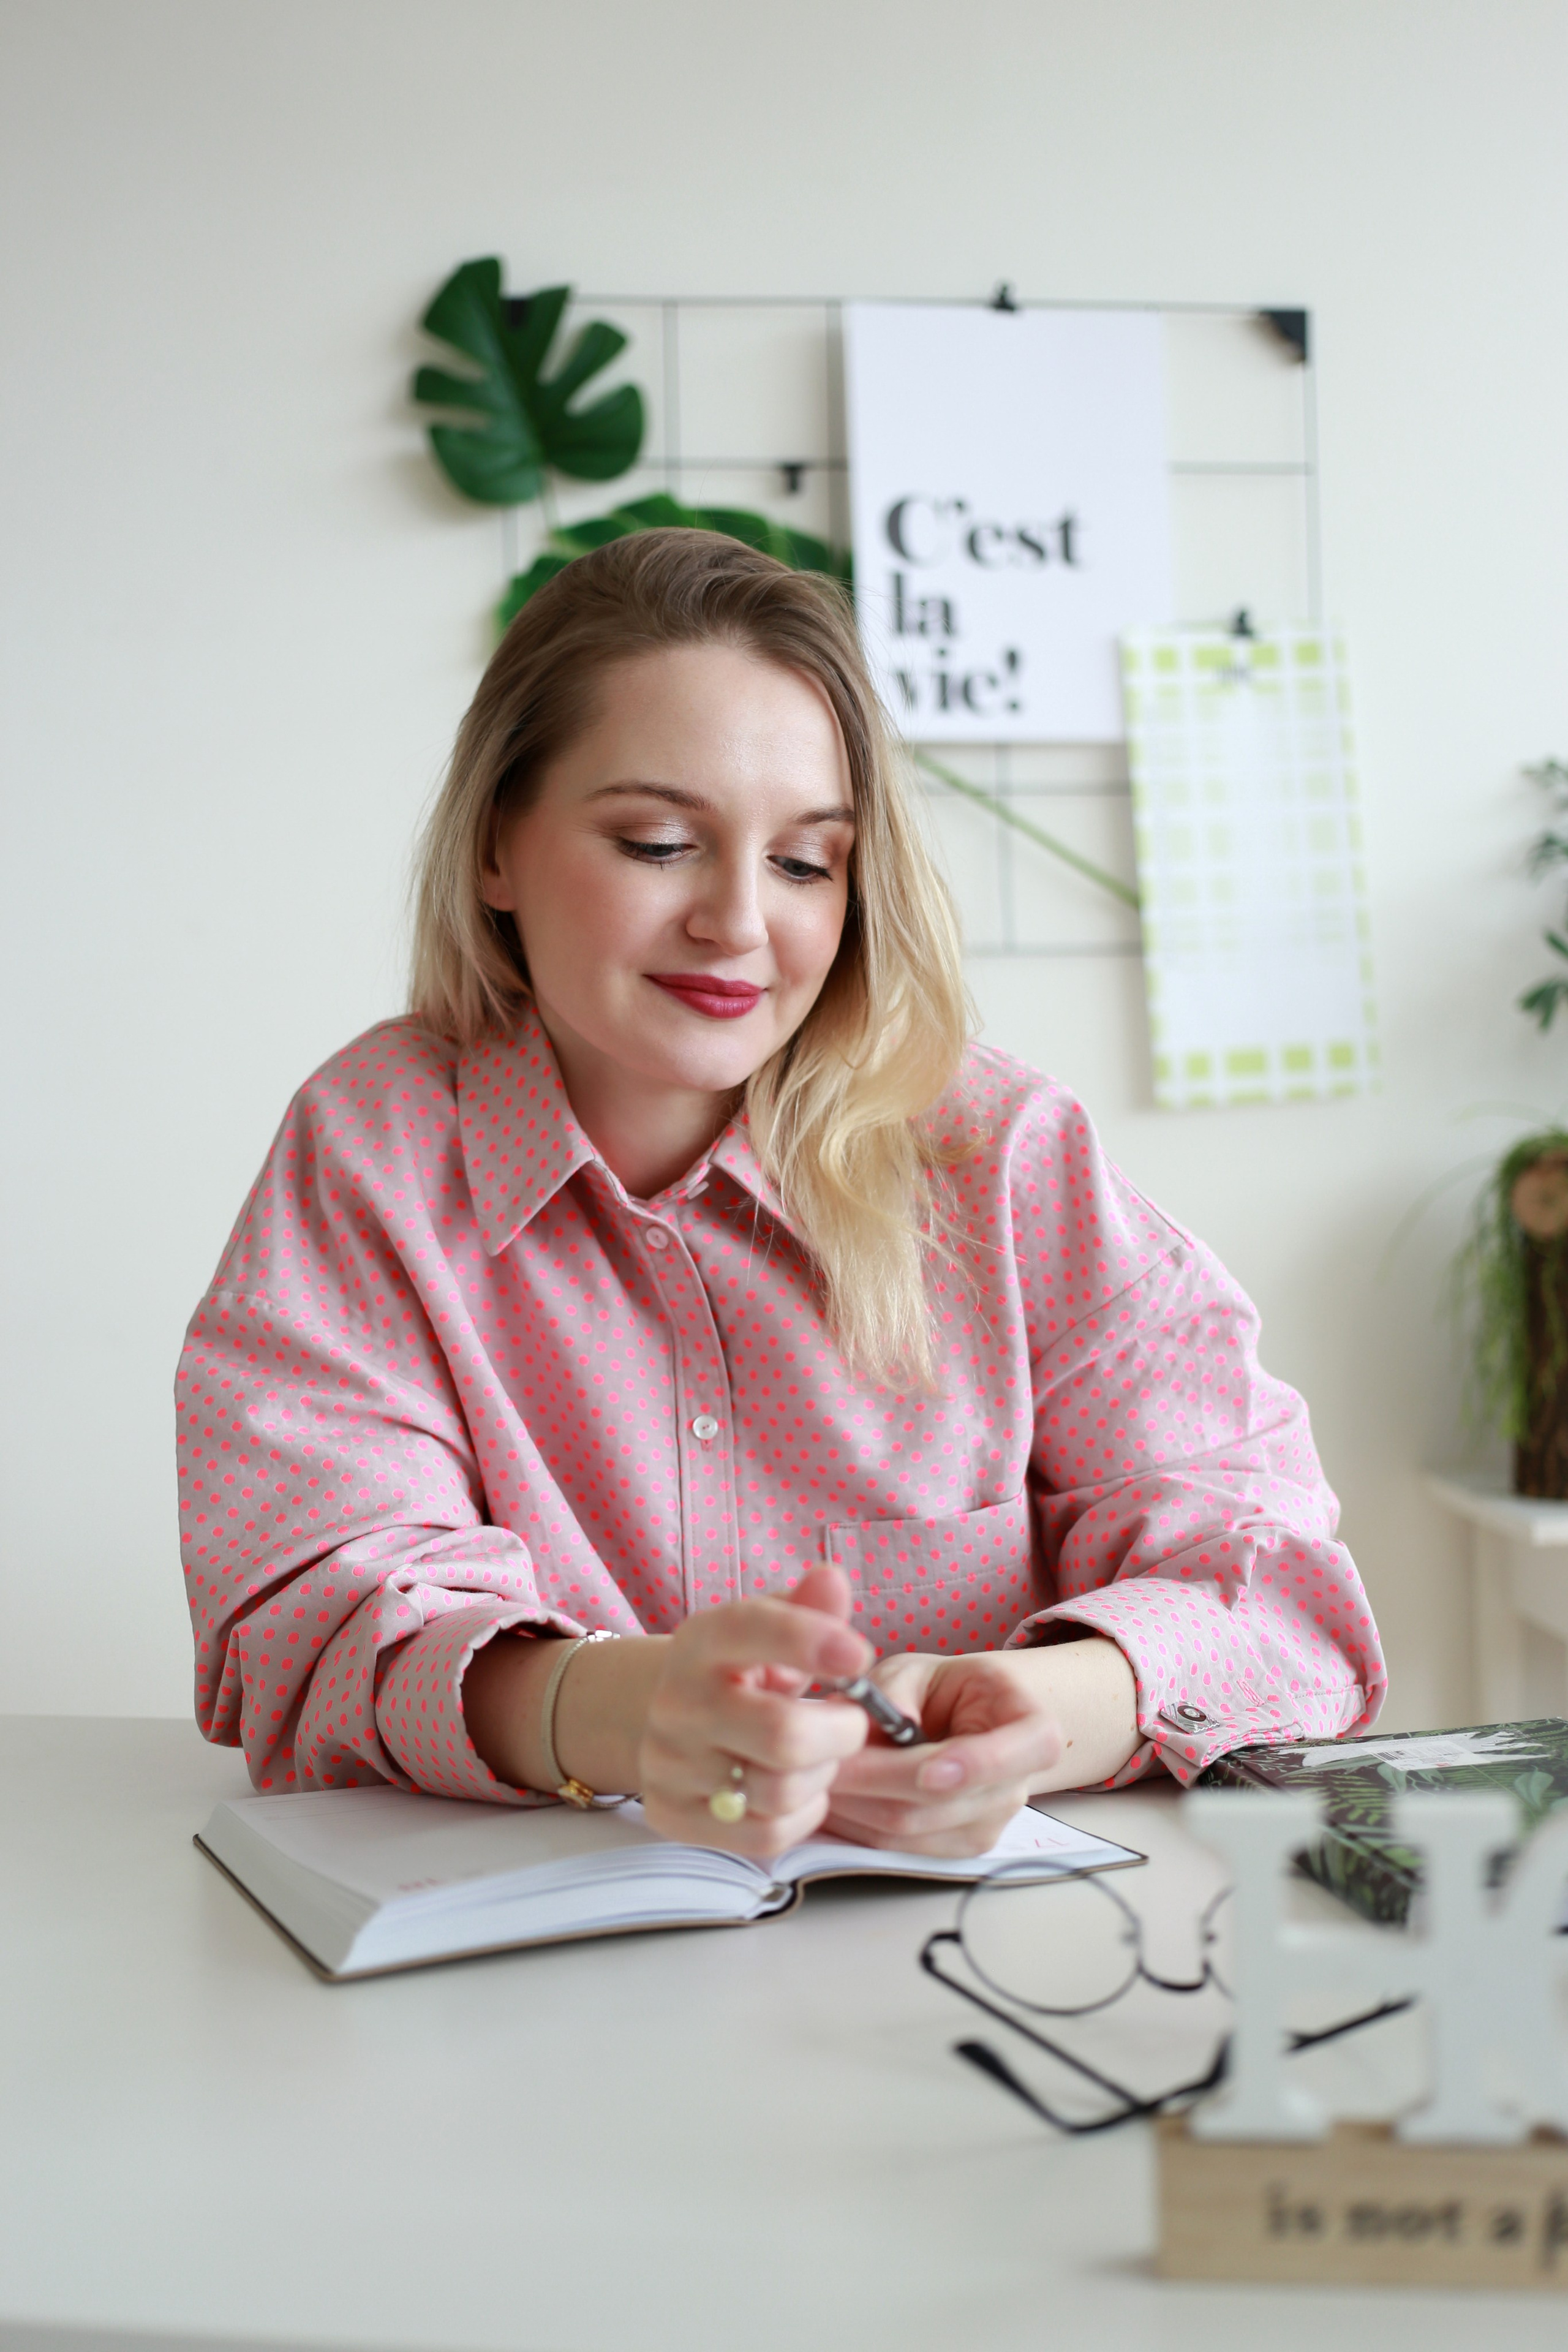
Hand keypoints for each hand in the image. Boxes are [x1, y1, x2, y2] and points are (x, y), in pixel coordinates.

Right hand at [637, 1566, 871, 1857]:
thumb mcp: (773, 1630)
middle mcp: (676, 1702)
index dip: (809, 1640)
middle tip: (851, 1725)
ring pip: (779, 1790)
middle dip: (840, 1733)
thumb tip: (833, 1578)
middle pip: (782, 1734)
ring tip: (819, 1757)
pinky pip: (765, 1835)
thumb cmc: (745, 1673)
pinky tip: (798, 1792)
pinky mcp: (672, 1816)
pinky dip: (800, 1816)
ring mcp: (668, 1763)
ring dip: (821, 1776)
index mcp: (701, 1641)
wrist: (677, 1721)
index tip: (859, 1657)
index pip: (750, 1628)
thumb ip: (808, 1607)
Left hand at [822, 1638, 1137, 1857]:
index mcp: (1031, 1730)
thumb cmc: (943, 1690)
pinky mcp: (952, 1852)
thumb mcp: (918, 1670)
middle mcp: (1016, 1788)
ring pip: (910, 1830)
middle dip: (875, 1782)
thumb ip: (896, 1693)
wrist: (962, 1721)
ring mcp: (986, 1827)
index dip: (971, 1765)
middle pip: (942, 1801)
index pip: (1011, 1756)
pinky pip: (897, 1848)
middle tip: (822, 1760)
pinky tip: (832, 1799)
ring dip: (856, 1807)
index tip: (927, 1767)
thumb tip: (873, 1730)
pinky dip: (857, 1826)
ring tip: (816, 1774)